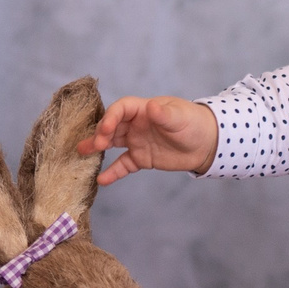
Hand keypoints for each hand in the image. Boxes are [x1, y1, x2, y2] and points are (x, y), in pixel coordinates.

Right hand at [79, 95, 218, 183]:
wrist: (206, 144)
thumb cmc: (194, 123)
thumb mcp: (180, 118)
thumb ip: (164, 114)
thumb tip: (151, 107)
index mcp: (143, 109)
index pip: (121, 109)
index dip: (111, 117)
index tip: (106, 129)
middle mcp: (136, 124)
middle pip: (112, 126)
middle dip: (101, 133)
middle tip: (95, 144)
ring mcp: (137, 141)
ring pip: (113, 144)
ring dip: (98, 147)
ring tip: (81, 152)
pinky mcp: (141, 158)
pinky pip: (123, 165)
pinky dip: (113, 172)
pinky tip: (102, 180)